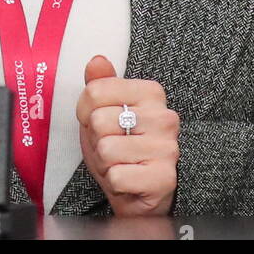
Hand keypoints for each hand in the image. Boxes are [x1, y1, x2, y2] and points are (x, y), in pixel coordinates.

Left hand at [76, 55, 179, 215]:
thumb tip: (97, 60)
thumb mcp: (104, 112)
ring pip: (106, 149)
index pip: (95, 91)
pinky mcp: (164, 177)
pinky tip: (128, 180)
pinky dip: (115, 182)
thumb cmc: (121, 149)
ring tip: (120, 163)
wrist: (138, 193)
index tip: (100, 124)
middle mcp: (164, 116)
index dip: (86, 112)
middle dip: (97, 140)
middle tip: (112, 148)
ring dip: (105, 163)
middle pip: (98, 120)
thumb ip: (100, 84)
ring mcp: (167, 147)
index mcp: (151, 92)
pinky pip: (116, 176)